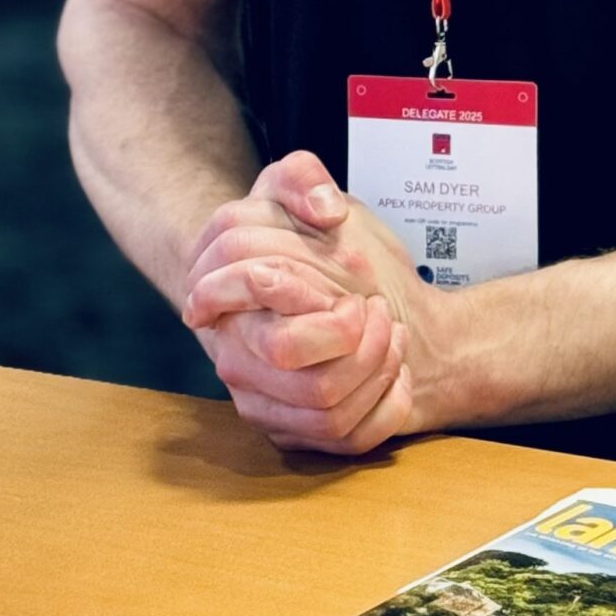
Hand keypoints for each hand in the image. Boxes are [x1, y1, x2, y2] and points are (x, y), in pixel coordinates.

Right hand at [182, 151, 424, 454]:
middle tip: (372, 308)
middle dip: (349, 330)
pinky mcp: (290, 434)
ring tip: (391, 333)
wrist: (331, 294)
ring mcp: (256, 399)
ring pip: (323, 403)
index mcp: (220, 290)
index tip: (347, 271)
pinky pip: (345, 437)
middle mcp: (230, 351)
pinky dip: (386, 403)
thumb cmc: (316, 244)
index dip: (307, 281)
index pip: (255, 286)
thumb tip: (324, 211)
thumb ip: (300, 178)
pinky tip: (394, 372)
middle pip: (285, 351)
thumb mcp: (304, 190)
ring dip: (376, 364)